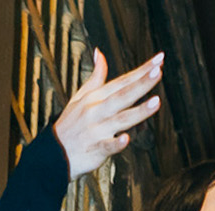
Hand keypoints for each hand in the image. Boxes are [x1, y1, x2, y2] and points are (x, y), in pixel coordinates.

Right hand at [52, 50, 163, 178]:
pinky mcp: (95, 148)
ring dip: (139, 111)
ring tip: (157, 101)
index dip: (141, 71)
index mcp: (96, 97)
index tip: (159, 59)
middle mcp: (97, 110)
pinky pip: (107, 145)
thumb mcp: (81, 96)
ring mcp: (96, 129)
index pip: (123, 81)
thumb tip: (100, 53)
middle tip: (158, 71)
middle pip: (123, 95)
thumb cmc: (71, 123)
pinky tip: (126, 138)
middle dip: (141, 84)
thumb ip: (95, 77)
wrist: (54, 152)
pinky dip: (116, 143)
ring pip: (121, 119)